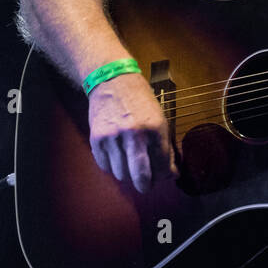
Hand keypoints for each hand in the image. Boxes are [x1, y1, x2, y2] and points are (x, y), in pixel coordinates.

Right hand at [86, 72, 176, 192]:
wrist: (113, 81)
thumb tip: (171, 174)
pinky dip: (112, 167)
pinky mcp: (96, 139)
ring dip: (127, 175)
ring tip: (131, 167)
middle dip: (145, 185)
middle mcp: (134, 134)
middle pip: (140, 175)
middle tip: (145, 186)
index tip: (164, 176)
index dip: (164, 175)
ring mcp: (113, 137)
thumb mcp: (160, 119)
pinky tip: (117, 158)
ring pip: (121, 174)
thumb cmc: (141, 100)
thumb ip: (165, 147)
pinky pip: (105, 166)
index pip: (162, 164)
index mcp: (155, 128)